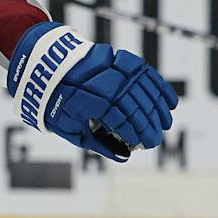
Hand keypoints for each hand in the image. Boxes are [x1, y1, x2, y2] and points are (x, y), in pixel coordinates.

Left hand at [7, 22, 176, 160]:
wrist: (48, 70)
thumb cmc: (58, 104)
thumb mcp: (70, 129)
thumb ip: (97, 143)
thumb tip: (124, 156)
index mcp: (88, 100)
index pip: (120, 118)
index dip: (135, 132)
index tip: (145, 144)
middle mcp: (103, 82)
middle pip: (134, 104)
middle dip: (149, 124)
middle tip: (157, 139)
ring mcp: (113, 68)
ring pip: (144, 89)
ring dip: (157, 108)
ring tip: (165, 124)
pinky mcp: (120, 60)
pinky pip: (145, 73)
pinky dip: (159, 87)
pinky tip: (168, 103)